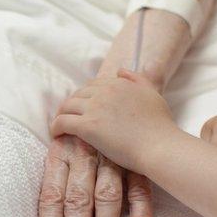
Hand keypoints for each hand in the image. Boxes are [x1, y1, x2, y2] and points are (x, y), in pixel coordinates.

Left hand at [37, 137, 155, 216]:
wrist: (115, 96)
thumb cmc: (79, 133)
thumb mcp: (60, 148)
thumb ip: (52, 180)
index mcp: (60, 153)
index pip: (52, 194)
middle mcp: (85, 155)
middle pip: (78, 199)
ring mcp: (114, 159)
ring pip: (108, 198)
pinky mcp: (137, 163)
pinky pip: (140, 192)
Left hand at [49, 69, 176, 171]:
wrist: (160, 147)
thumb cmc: (160, 126)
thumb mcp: (152, 94)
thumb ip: (136, 79)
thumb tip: (119, 70)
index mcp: (118, 83)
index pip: (93, 85)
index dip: (86, 96)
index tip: (84, 106)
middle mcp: (104, 92)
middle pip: (77, 94)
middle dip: (72, 104)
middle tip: (70, 116)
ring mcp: (94, 108)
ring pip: (66, 106)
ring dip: (61, 114)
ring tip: (61, 125)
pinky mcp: (87, 126)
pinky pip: (62, 122)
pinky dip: (55, 127)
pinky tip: (56, 134)